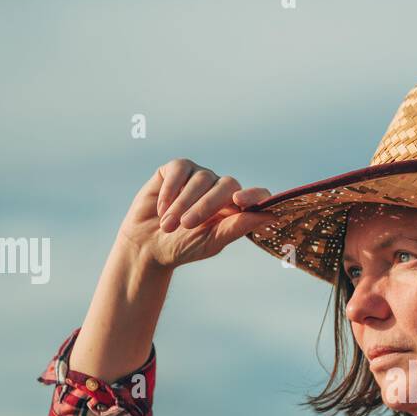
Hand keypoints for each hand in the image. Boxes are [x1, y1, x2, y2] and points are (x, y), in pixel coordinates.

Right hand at [116, 158, 277, 270]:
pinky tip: (161, 208)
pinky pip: (179, 169)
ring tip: (168, 225)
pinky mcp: (176, 169)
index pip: (256, 195)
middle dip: (206, 205)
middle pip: (226, 185)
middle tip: (187, 225)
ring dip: (182, 203)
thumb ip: (236, 228)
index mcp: (235, 208)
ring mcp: (199, 176)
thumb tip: (269, 215)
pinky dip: (170, 189)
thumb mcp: (211, 241)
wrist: (147, 244)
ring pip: (201, 179)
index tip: (240, 200)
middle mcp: (220, 188)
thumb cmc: (183, 246)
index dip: (254, 195)